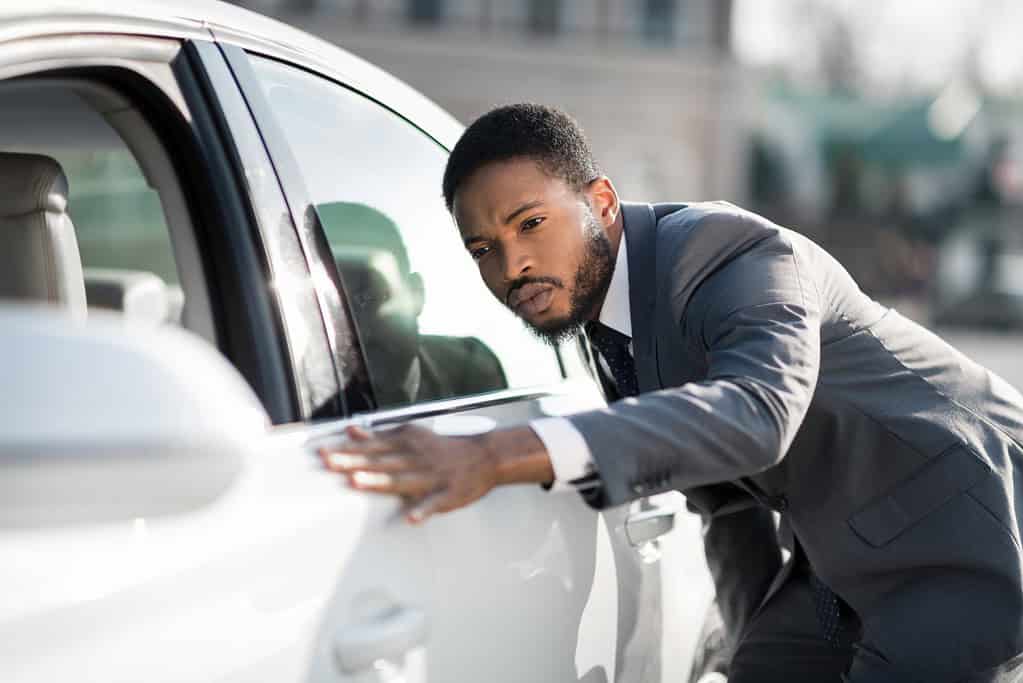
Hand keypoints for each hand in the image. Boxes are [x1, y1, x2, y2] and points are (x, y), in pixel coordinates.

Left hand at [319, 424, 499, 523]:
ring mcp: (432, 476)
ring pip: (402, 480)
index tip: (322, 452)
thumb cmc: (442, 449)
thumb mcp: (411, 436)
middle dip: (354, 462)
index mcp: (406, 443)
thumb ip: (379, 436)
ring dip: (379, 481)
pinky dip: (423, 510)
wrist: (485, 457)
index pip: (371, 446)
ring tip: (357, 483)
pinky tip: (411, 518)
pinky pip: (434, 503)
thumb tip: (351, 431)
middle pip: (380, 461)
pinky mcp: (448, 494)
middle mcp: (416, 457)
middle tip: (329, 463)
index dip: (346, 450)